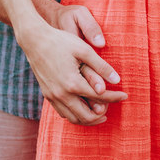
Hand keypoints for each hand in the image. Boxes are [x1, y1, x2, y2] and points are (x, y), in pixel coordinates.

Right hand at [17, 7, 126, 125]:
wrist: (34, 40)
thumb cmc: (60, 41)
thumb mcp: (84, 49)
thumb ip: (101, 66)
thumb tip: (117, 80)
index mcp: (73, 83)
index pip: (100, 97)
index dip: (115, 97)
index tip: (125, 95)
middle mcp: (62, 94)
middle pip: (87, 116)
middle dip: (102, 114)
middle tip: (111, 107)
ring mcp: (53, 96)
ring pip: (74, 118)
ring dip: (88, 119)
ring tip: (99, 112)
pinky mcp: (47, 95)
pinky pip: (63, 113)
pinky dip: (75, 115)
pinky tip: (82, 107)